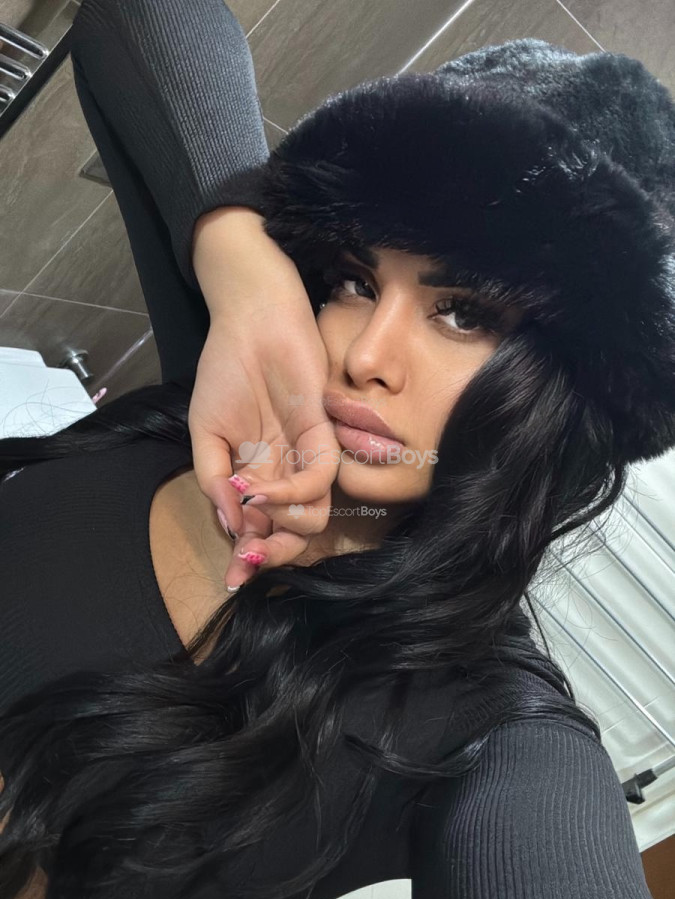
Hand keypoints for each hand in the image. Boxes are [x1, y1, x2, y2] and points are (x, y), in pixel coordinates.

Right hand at [188, 208, 340, 588]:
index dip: (250, 559)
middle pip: (293, 533)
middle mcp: (286, 473)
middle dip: (272, 555)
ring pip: (313, 515)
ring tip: (254, 504)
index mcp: (258, 477)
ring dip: (281, 522)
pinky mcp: (324, 433)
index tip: (232, 578)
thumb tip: (230, 526)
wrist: (249, 321)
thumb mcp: (204, 432)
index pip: (263, 530)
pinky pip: (320, 477)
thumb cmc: (226, 371)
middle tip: (248, 560)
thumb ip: (213, 480)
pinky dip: (292, 491)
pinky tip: (262, 486)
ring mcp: (306, 455)